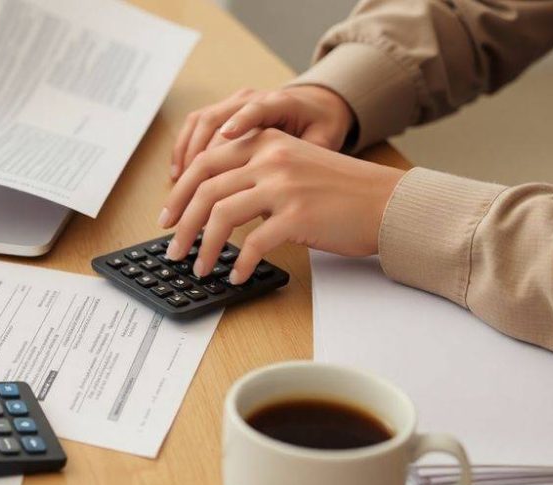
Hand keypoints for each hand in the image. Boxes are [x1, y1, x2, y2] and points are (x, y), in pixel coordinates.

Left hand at [158, 129, 404, 283]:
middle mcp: (270, 158)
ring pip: (221, 215)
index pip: (204, 162)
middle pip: (205, 189)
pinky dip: (239, 264)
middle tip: (173, 250)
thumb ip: (254, 173)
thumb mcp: (292, 164)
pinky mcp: (297, 216)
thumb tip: (211, 204)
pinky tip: (236, 276)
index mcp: (264, 142)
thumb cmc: (338, 191)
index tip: (167, 218)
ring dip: (203, 248)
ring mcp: (283, 185)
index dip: (179, 194)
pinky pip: (253, 244)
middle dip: (181, 224)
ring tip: (199, 268)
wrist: (385, 202)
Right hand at [171, 85, 354, 179]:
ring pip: (200, 124)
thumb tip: (288, 192)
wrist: (313, 104)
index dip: (241, 121)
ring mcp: (232, 102)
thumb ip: (309, 161)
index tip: (228, 136)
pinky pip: (194, 126)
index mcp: (280, 102)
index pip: (257, 109)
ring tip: (180, 188)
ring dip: (186, 157)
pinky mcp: (221, 111)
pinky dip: (183, 149)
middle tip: (191, 190)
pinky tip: (178, 174)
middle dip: (200, 156)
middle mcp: (251, 98)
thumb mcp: (325, 141)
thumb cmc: (319, 125)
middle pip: (216, 120)